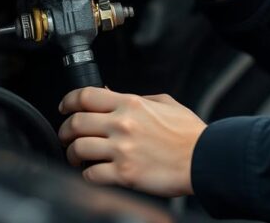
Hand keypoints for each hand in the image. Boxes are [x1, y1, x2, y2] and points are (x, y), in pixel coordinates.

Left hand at [58, 87, 205, 197]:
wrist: (205, 158)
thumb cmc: (190, 134)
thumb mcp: (165, 103)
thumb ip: (137, 98)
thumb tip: (112, 94)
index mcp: (131, 104)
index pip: (86, 96)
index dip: (68, 101)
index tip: (65, 107)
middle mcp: (122, 125)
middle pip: (75, 123)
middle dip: (65, 131)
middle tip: (67, 136)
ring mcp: (122, 150)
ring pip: (78, 149)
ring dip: (72, 154)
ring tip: (77, 157)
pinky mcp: (124, 174)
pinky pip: (91, 174)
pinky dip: (87, 174)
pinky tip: (94, 172)